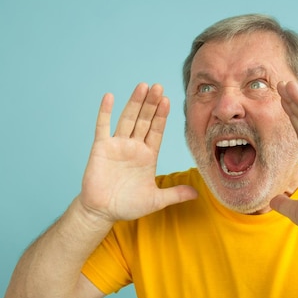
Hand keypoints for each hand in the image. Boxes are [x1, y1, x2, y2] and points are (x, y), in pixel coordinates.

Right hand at [78, 83, 197, 226]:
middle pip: (144, 120)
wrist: (102, 212)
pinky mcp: (101, 148)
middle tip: (158, 86)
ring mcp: (117, 145)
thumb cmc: (127, 205)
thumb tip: (197, 194)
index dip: (162, 116)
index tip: (169, 100)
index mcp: (148, 155)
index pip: (157, 131)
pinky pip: (103, 126)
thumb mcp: (155, 200)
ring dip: (134, 102)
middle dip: (151, 104)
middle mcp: (134, 146)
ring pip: (127, 119)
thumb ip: (175, 194)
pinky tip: (109, 96)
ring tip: (142, 86)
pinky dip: (105, 112)